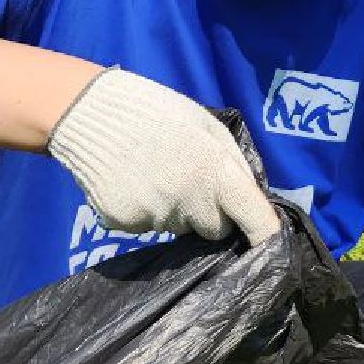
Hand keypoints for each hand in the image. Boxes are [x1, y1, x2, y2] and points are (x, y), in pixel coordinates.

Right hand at [48, 68, 280, 243]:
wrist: (89, 113)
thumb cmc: (159, 113)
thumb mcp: (208, 126)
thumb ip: (234, 164)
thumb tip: (251, 200)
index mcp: (216, 171)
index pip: (253, 217)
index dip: (266, 237)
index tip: (274, 250)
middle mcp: (189, 199)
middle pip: (215, 230)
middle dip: (211, 214)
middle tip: (190, 181)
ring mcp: (155, 215)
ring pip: (179, 227)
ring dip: (176, 209)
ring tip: (156, 173)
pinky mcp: (124, 223)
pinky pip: (146, 227)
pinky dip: (144, 211)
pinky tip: (133, 181)